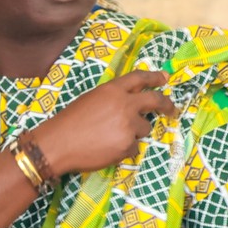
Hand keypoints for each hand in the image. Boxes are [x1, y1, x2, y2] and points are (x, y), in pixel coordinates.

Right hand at [27, 71, 176, 178]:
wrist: (56, 145)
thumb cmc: (68, 122)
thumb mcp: (90, 100)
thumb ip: (112, 98)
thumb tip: (132, 101)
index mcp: (112, 90)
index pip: (140, 78)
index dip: (154, 77)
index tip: (165, 78)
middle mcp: (125, 104)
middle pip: (155, 100)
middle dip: (167, 105)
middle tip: (171, 110)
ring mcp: (128, 125)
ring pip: (144, 129)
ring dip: (134, 133)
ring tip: (110, 138)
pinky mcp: (127, 145)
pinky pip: (134, 147)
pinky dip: (123, 149)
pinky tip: (106, 149)